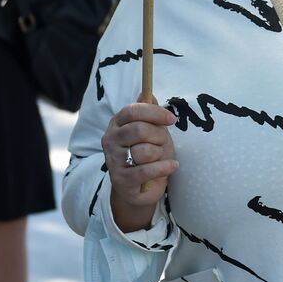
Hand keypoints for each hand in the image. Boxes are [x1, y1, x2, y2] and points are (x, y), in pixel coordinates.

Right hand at [102, 100, 178, 232]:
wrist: (140, 187)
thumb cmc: (148, 154)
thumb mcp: (152, 131)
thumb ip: (149, 113)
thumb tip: (148, 93)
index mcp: (116, 124)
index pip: (132, 110)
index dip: (154, 112)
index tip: (171, 119)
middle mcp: (110, 140)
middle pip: (139, 130)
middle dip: (159, 136)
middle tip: (164, 144)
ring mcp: (113, 161)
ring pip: (145, 151)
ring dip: (160, 154)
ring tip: (160, 158)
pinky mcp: (121, 180)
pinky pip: (147, 170)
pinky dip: (164, 168)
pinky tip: (172, 166)